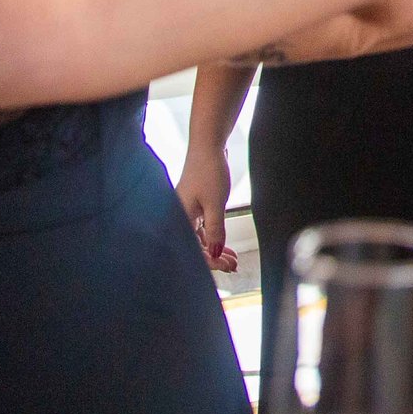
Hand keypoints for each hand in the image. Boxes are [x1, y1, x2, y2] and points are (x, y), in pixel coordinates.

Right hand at [175, 149, 237, 271]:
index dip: (210, 261)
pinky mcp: (195, 206)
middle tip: (232, 267)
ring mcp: (187, 212)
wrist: (208, 146)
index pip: (192, 249)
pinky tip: (225, 245)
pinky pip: (203, 228)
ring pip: (200, 238)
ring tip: (232, 259)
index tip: (226, 267)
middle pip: (195, 246)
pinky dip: (214, 237)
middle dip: (214, 258)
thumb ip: (215, 230)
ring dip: (216, 249)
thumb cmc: (208, 171)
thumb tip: (214, 253)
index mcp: (180, 219)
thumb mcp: (215, 204)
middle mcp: (180, 217)